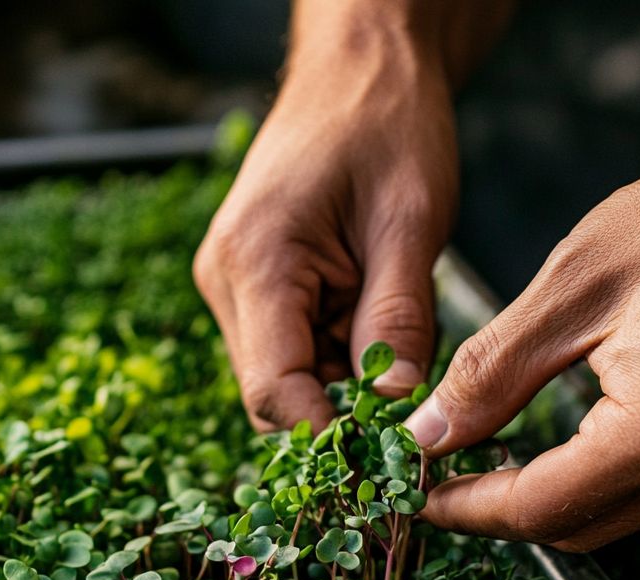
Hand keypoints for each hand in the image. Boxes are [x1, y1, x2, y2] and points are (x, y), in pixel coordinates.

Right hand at [194, 10, 458, 430]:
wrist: (361, 68)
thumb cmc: (387, 127)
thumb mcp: (409, 223)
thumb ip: (398, 320)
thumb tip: (399, 410)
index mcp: (255, 263)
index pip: (274, 391)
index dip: (329, 434)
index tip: (391, 451)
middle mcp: (227, 281)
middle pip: (275, 394)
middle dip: (343, 407)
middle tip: (412, 389)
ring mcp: (235, 285)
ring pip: (286, 377)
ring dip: (345, 380)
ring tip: (396, 328)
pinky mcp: (254, 285)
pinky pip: (294, 349)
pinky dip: (340, 354)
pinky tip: (376, 316)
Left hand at [406, 92, 639, 550]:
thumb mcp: (581, 281)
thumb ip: (496, 369)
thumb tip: (436, 431)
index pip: (539, 508)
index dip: (470, 509)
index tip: (422, 495)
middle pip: (585, 525)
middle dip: (510, 510)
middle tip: (457, 478)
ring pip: (635, 509)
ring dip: (568, 490)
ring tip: (516, 452)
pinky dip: (627, 468)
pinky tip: (599, 425)